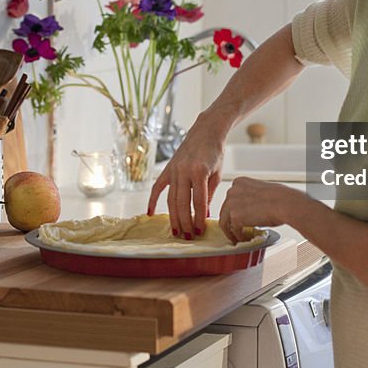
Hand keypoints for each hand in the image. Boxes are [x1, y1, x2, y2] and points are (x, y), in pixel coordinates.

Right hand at [147, 115, 225, 239]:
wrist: (206, 131)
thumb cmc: (215, 152)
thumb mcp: (217, 174)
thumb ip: (209, 195)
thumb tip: (203, 215)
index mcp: (199, 172)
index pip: (198, 202)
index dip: (198, 219)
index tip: (200, 231)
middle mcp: (183, 171)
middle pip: (181, 203)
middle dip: (185, 222)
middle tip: (188, 237)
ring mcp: (173, 169)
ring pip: (170, 199)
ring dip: (173, 217)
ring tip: (177, 232)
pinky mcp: (167, 168)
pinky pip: (157, 187)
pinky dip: (153, 201)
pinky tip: (150, 214)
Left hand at [218, 177, 298, 244]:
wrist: (285, 204)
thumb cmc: (281, 198)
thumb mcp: (261, 191)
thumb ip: (251, 197)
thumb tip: (251, 209)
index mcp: (239, 182)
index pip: (230, 199)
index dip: (234, 210)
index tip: (238, 218)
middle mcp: (232, 190)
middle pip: (225, 210)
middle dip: (231, 222)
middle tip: (238, 230)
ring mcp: (232, 203)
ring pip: (225, 222)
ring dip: (232, 231)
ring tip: (240, 237)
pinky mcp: (235, 217)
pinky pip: (233, 231)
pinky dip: (239, 237)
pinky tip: (246, 238)